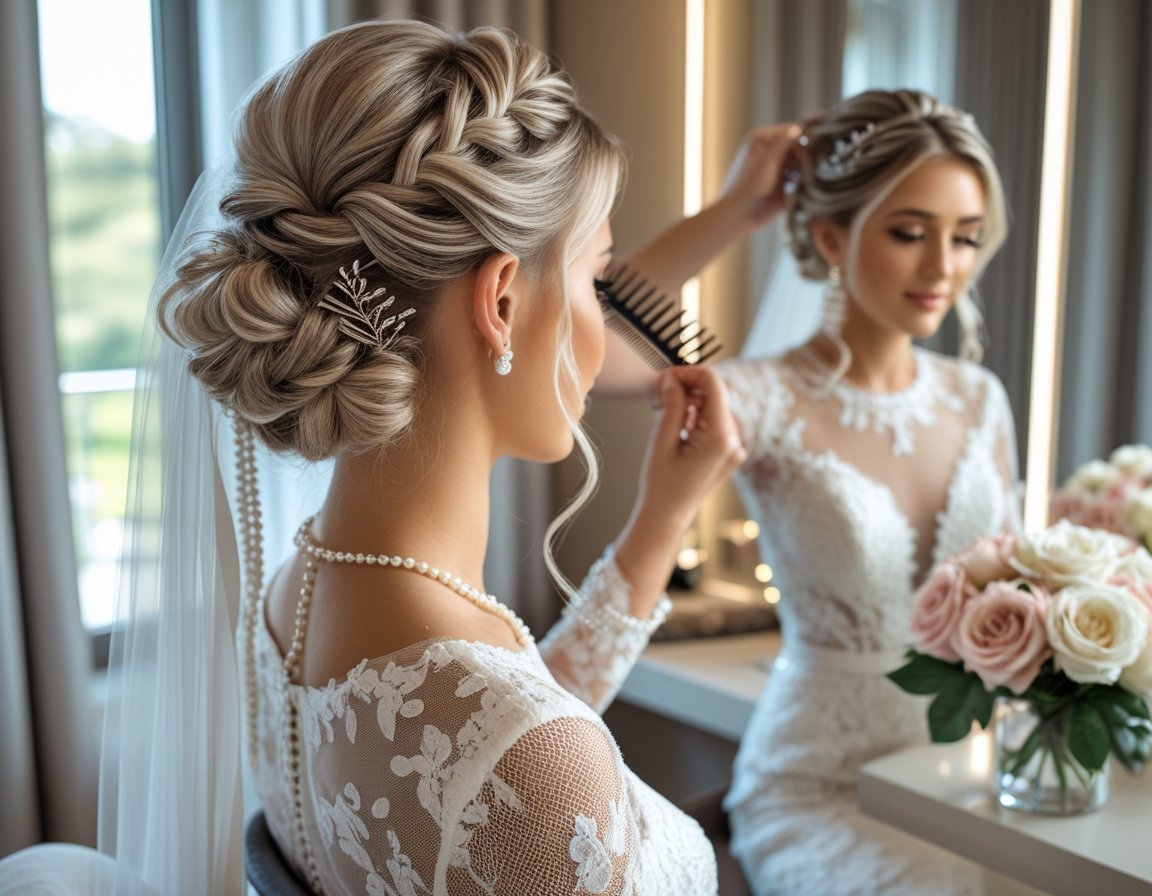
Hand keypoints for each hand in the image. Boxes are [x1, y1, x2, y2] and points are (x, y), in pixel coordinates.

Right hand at [611, 366, 743, 610]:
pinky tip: (678, 428)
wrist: (667, 518)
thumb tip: (671, 378)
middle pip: (715, 392)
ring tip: (665, 416)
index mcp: (720, 436)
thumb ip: (671, 404)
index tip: (665, 379)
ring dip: (691, 402)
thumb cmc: (661, 486)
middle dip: (687, 387)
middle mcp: (734, 440)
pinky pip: (716, 421)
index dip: (687, 373)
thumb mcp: (661, 439)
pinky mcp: (730, 452)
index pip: (712, 382)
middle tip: (659, 396)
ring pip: (715, 405)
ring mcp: (735, 447)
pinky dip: (697, 416)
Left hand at [720, 122, 803, 229]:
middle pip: (799, 146)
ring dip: (804, 169)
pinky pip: (800, 177)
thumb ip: (784, 143)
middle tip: (806, 167)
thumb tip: (799, 128)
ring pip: (802, 161)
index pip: (792, 130)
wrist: (741, 215)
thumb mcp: (767, 160)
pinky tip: (797, 188)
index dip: (803, 138)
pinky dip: (802, 181)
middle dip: (805, 156)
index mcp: (763, 138)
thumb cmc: (749, 186)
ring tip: (798, 179)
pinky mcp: (784, 181)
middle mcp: (770, 149)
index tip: (812, 148)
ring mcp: (778, 166)